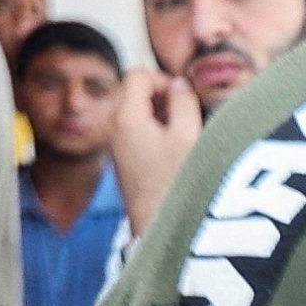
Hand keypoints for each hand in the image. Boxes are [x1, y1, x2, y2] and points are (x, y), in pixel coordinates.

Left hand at [108, 69, 201, 233]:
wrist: (158, 230)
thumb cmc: (175, 186)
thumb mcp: (189, 136)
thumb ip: (184, 101)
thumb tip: (180, 84)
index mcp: (125, 115)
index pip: (139, 74)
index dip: (165, 80)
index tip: (186, 99)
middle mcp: (115, 127)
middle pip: (138, 93)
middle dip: (166, 99)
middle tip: (190, 120)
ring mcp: (119, 145)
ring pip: (141, 114)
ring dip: (166, 119)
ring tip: (187, 140)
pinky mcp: (127, 161)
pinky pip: (141, 133)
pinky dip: (160, 135)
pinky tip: (178, 155)